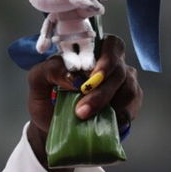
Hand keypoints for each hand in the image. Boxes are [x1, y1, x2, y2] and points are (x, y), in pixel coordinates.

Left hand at [25, 35, 143, 171]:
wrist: (55, 128)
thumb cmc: (47, 101)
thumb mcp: (37, 83)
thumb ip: (47, 70)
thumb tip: (72, 76)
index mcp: (88, 52)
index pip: (109, 43)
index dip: (106, 58)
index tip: (91, 77)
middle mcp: (109, 63)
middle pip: (118, 67)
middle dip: (101, 89)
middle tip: (82, 109)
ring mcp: (122, 81)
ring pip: (128, 85)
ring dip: (108, 103)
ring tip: (87, 117)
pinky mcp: (130, 101)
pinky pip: (133, 104)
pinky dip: (121, 113)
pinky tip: (106, 120)